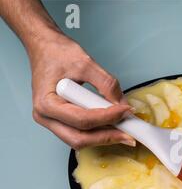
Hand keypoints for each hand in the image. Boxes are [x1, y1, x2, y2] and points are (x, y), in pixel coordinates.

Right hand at [28, 33, 134, 148]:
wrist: (45, 47)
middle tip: (129, 134)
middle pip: (79, 138)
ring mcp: (51, 122)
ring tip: (125, 132)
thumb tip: (122, 104)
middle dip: (107, 137)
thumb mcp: (86, 63)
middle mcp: (45, 117)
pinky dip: (98, 133)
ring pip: (80, 140)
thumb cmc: (58, 52)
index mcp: (46, 103)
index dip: (107, 118)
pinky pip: (80, 134)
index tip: (126, 111)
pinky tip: (113, 127)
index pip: (82, 119)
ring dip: (104, 138)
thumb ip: (106, 84)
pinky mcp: (60, 121)